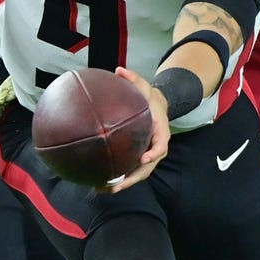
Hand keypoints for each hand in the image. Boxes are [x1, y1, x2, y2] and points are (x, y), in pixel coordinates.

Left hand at [96, 67, 170, 193]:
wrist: (157, 108)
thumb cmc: (149, 98)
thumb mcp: (145, 87)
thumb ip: (134, 79)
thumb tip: (119, 70)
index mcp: (160, 133)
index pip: (160, 146)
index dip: (153, 154)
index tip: (143, 159)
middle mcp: (155, 148)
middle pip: (146, 169)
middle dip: (131, 179)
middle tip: (114, 186)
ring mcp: (146, 155)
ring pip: (136, 174)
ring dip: (121, 184)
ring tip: (101, 189)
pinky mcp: (138, 158)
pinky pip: (129, 170)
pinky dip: (116, 178)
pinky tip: (99, 182)